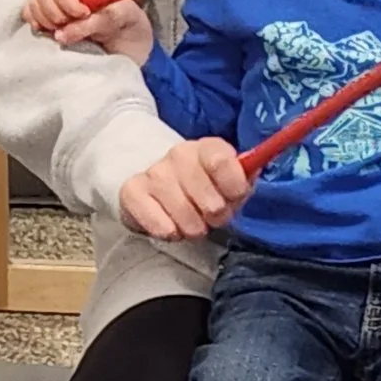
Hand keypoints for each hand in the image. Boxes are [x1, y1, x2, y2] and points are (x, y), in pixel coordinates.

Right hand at [24, 0, 152, 64]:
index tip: (85, 16)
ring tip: (64, 29)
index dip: (70, 8)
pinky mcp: (44, 13)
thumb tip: (58, 36)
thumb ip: (87, 26)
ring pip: (32, 6)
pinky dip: (36, 24)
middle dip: (56, 17)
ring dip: (46, 22)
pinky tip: (50, 31)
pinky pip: (28, 15)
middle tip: (74, 25)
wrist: (121, 32)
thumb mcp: (112, 19)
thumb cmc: (120, 18)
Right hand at [119, 138, 248, 240]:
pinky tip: (173, 228)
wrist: (160, 189)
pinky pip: (157, 221)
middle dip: (216, 213)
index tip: (235, 198)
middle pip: (204, 193)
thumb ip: (244, 181)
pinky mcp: (132, 191)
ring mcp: (154, 172)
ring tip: (195, 225)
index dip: (233, 186)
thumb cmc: (205, 188)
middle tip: (215, 218)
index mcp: (208, 148)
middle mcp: (180, 154)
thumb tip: (248, 179)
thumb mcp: (230, 183)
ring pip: (181, 210)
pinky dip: (169, 231)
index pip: (221, 161)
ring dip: (193, 226)